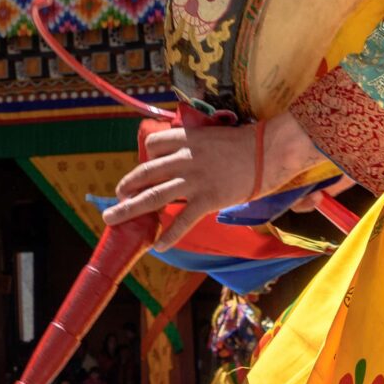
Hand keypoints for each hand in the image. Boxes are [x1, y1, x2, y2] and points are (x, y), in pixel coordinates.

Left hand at [103, 115, 319, 243]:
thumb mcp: (213, 137)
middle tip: (118, 195)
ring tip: (113, 217)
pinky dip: (169, 235)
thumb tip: (183, 161)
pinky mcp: (207, 200)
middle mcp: (184, 160)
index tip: (145, 168)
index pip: (153, 145)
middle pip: (145, 172)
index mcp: (186, 140)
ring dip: (130, 208)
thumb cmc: (246, 144)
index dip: (146, 157)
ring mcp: (194, 181)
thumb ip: (195, 147)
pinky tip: (159, 246)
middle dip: (127, 185)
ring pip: (153, 196)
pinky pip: (182, 220)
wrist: (269, 151)